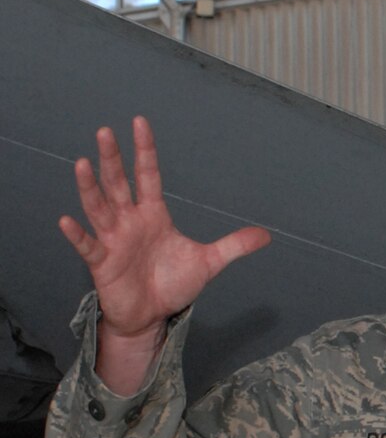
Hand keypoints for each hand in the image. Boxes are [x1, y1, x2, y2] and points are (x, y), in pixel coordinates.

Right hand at [60, 117, 268, 341]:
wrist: (152, 315)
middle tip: (105, 131)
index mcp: (153, 215)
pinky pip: (87, 246)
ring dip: (89, 187)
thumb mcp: (209, 262)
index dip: (145, 150)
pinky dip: (77, 234)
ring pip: (98, 208)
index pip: (148, 176)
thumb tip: (266, 235)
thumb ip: (234, 245)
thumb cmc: (172, 284)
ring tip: (82, 163)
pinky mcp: (102, 263)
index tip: (140, 122)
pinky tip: (66, 220)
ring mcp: (113, 240)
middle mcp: (129, 222)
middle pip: (118, 184)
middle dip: (112, 159)